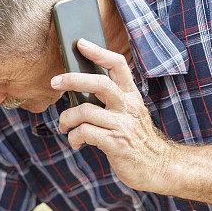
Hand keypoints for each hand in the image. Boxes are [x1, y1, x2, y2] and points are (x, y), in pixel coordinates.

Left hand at [50, 38, 175, 192]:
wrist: (157, 167)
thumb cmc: (136, 139)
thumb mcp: (129, 114)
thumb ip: (110, 102)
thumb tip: (78, 90)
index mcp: (131, 96)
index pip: (118, 65)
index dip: (99, 52)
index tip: (80, 43)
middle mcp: (128, 107)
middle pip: (99, 83)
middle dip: (73, 79)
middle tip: (54, 82)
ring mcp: (123, 125)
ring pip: (85, 111)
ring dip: (67, 119)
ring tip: (64, 126)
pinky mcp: (116, 143)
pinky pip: (85, 133)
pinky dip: (74, 137)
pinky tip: (75, 142)